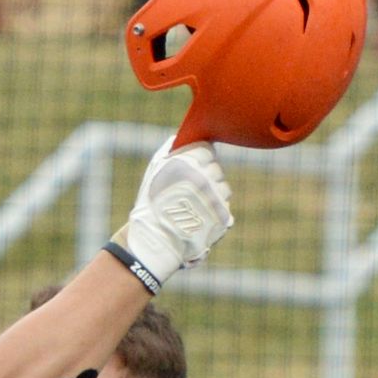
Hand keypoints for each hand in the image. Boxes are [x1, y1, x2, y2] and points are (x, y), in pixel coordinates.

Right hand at [114, 142, 231, 286]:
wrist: (155, 241)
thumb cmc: (151, 205)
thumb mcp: (154, 171)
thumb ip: (170, 149)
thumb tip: (182, 136)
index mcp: (187, 163)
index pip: (207, 150)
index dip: (199, 161)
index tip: (189, 173)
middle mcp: (203, 178)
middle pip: (216, 169)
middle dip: (206, 178)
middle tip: (189, 193)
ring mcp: (214, 198)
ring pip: (224, 188)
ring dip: (213, 195)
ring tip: (193, 208)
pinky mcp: (223, 217)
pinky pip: (226, 208)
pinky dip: (216, 213)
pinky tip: (200, 219)